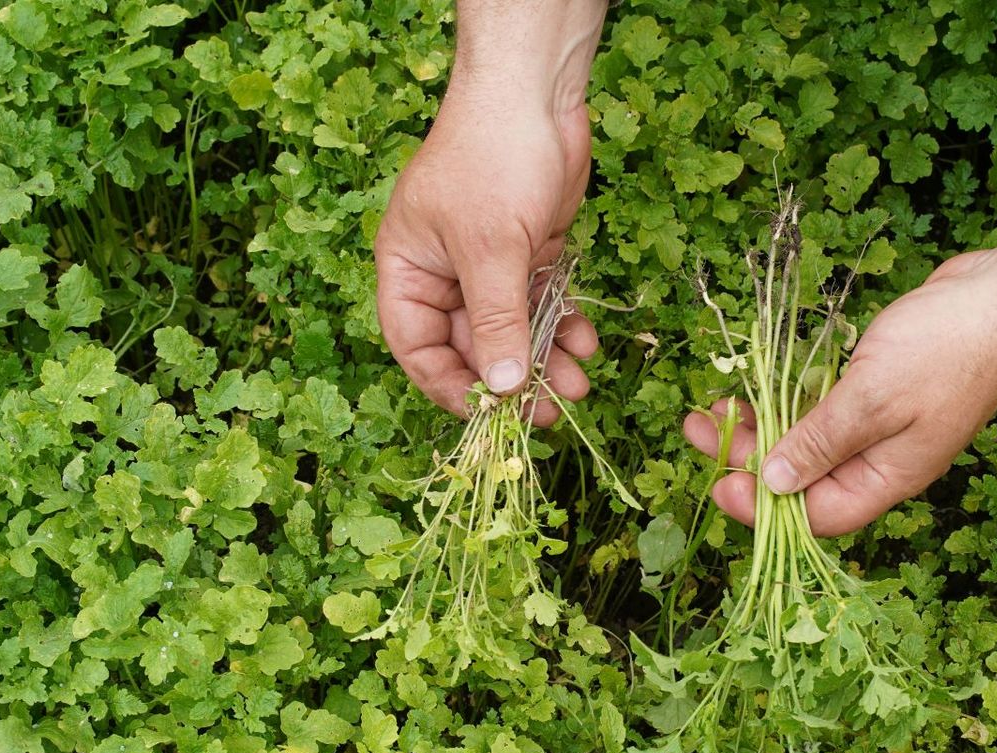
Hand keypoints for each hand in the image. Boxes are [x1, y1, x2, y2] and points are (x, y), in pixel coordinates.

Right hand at [374, 1, 606, 426]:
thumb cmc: (492, 157)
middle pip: (470, 346)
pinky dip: (563, 326)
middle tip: (548, 412)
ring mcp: (488, 264)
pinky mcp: (528, 252)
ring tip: (578, 386)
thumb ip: (495, 322)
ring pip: (513, 330)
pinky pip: (542, 305)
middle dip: (511, 378)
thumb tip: (501, 388)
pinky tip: (588, 343)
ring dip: (545, 360)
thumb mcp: (490, 248)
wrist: (537, 92)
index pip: (417, 347)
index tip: (488, 415)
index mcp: (408, 269)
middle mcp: (444, 273)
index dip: (449, 385)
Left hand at [684, 219, 996, 535]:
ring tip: (711, 408)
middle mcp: (880, 462)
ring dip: (759, 428)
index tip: (718, 480)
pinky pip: (821, 412)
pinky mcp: (876, 392)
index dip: (762, 508)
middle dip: (746, 460)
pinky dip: (786, 403)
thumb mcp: (870, 399)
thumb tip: (773, 485)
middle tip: (696, 431)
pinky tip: (755, 388)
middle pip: (802, 482)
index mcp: (886, 478)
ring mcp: (880, 427)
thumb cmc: (945, 348)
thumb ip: (819, 443)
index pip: (814, 518)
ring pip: (806, 444)